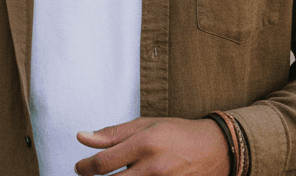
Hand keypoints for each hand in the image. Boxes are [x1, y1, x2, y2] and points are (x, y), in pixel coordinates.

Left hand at [73, 117, 228, 175]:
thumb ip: (113, 134)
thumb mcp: (146, 125)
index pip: (103, 164)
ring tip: (117, 175)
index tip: (80, 167)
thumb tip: (82, 137)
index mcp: (145, 144)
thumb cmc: (178, 133)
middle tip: (90, 174)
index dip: (84, 168)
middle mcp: (154, 168)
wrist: (216, 149)